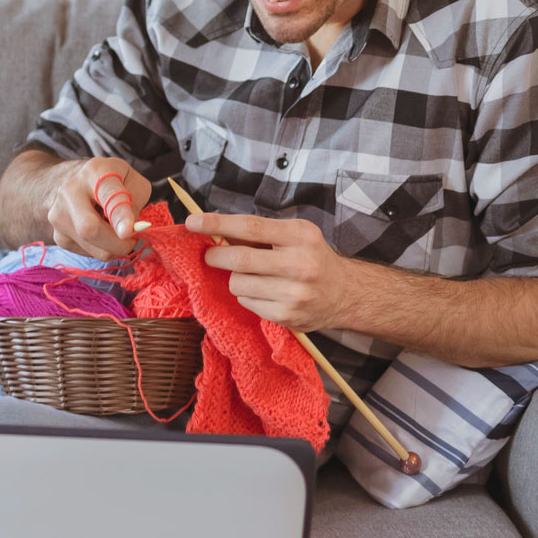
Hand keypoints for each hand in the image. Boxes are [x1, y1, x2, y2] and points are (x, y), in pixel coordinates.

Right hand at [46, 158, 151, 258]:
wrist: (81, 184)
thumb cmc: (115, 182)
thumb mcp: (134, 181)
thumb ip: (136, 202)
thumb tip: (128, 230)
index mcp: (95, 172)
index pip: (108, 195)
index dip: (120, 215)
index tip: (127, 231)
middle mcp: (70, 191)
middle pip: (89, 229)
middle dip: (117, 243)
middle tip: (132, 240)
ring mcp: (59, 215)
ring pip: (93, 248)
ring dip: (113, 247)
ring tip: (114, 229)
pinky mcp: (58, 236)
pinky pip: (88, 253)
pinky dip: (102, 248)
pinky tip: (101, 232)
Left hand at [188, 212, 356, 332]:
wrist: (344, 293)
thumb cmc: (312, 257)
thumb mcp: (295, 234)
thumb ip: (260, 232)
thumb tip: (217, 230)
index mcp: (301, 236)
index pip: (251, 227)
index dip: (218, 224)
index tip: (192, 222)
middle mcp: (300, 264)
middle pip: (240, 260)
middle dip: (217, 256)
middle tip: (212, 254)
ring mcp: (294, 293)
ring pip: (238, 284)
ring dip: (235, 278)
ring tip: (251, 275)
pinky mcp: (288, 316)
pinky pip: (247, 303)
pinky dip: (246, 295)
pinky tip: (263, 291)